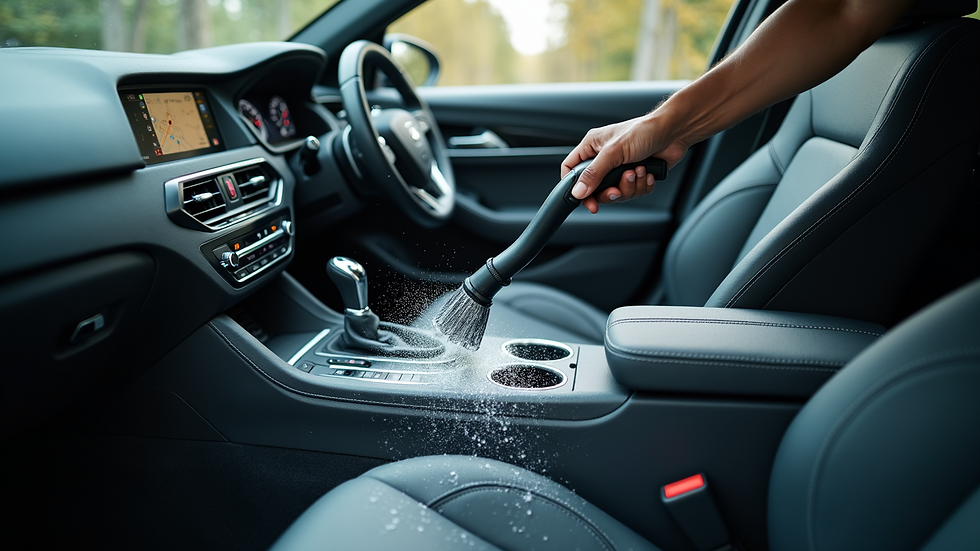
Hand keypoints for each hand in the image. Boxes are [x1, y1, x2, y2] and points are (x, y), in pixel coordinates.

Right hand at [562, 111, 687, 212]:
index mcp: (592, 147)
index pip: (571, 169)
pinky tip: (648, 173)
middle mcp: (605, 158)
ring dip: (630, 186)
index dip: (574, 187)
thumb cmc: (644, 131)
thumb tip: (578, 192)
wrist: (674, 132)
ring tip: (638, 171)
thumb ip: (594, 173)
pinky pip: (633, 192)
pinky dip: (642, 186)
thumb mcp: (614, 152)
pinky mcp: (637, 175)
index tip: (585, 200)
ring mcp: (620, 168)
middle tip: (617, 190)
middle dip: (610, 192)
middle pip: (595, 188)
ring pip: (617, 192)